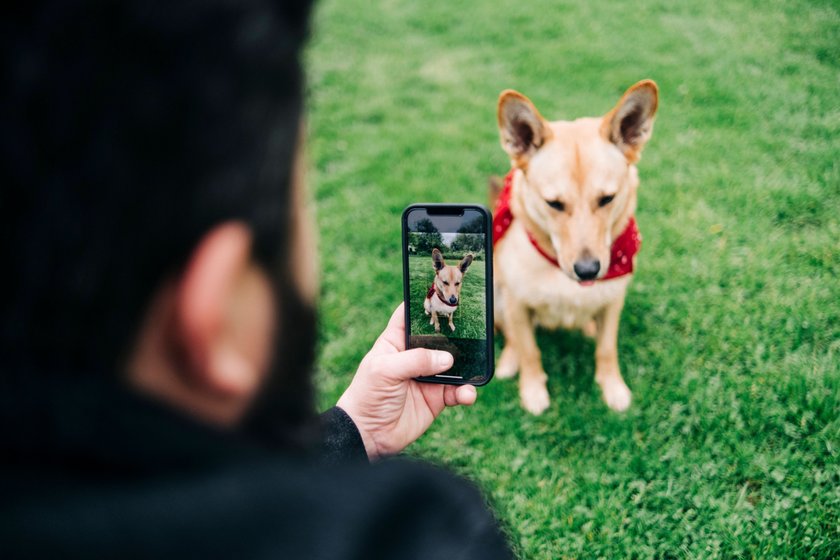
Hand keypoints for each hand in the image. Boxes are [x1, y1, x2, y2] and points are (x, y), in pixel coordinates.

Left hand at [336, 303, 477, 459]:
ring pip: (454, 365)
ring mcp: (427, 377)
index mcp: (396, 342)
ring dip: (466, 366)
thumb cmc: (367, 395)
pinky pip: (458, 391)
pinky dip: (466, 392)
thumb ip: (416, 360)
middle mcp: (414, 357)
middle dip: (456, 336)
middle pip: (440, 339)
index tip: (442, 293)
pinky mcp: (437, 398)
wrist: (368, 434)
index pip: (410, 316)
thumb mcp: (385, 370)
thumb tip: (447, 358)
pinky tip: (466, 394)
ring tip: (472, 369)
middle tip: (474, 332)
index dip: (424, 304)